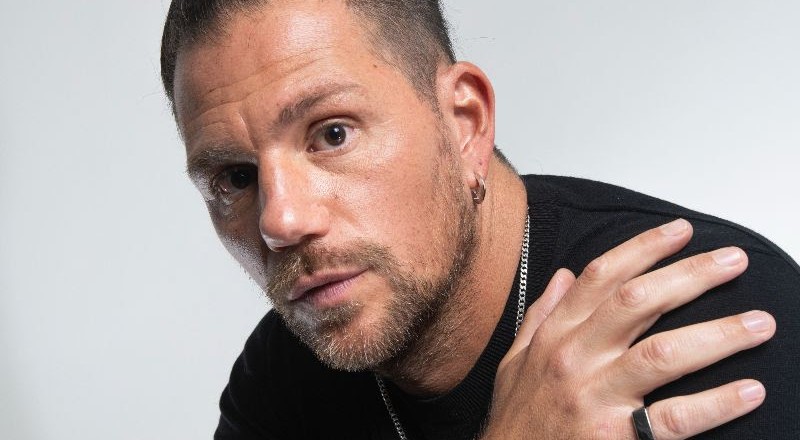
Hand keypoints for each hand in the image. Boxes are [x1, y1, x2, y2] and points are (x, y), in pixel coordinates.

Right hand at [483, 219, 775, 439]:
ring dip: (717, 335)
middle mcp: (575, 359)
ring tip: (759, 324)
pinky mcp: (614, 437)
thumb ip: (541, 314)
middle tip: (733, 261)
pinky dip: (715, 404)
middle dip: (690, 276)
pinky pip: (672, 418)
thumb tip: (566, 276)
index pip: (602, 277)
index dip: (644, 248)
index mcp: (555, 336)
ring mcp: (595, 397)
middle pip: (638, 302)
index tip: (681, 232)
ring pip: (663, 353)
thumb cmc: (517, 419)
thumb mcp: (515, 359)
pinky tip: (749, 391)